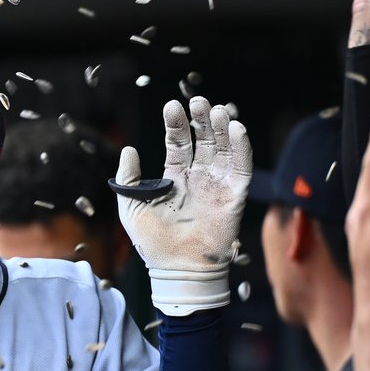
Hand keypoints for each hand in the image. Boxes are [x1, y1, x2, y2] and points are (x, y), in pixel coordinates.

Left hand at [115, 96, 251, 314]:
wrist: (177, 270)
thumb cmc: (152, 242)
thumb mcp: (131, 207)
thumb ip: (128, 178)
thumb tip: (128, 149)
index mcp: (175, 178)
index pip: (178, 144)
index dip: (176, 125)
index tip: (172, 106)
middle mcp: (198, 178)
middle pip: (204, 141)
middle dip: (201, 120)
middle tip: (198, 100)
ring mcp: (217, 186)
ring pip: (224, 149)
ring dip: (222, 128)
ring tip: (216, 109)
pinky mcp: (234, 197)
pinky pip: (241, 168)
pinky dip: (241, 148)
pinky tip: (236, 128)